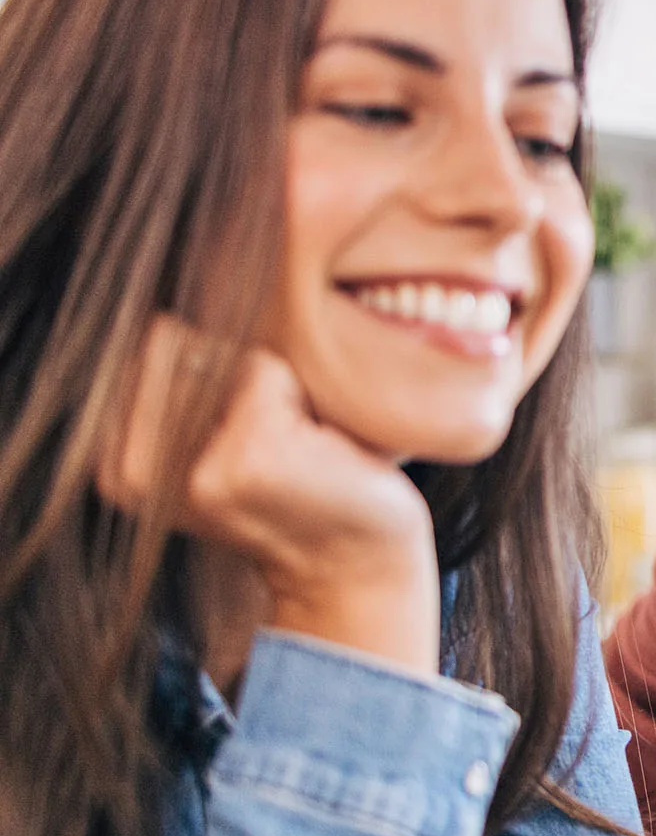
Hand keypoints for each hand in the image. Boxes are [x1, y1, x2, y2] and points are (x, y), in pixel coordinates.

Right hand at [97, 317, 439, 674]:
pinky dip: (300, 390)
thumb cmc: (306, 480)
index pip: (149, 338)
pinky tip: (312, 449)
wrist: (356, 562)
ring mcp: (190, 468)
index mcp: (118, 461)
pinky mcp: (246, 459)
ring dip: (268, 378)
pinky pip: (265, 367)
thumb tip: (194, 273)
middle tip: (273, 436)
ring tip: (289, 441)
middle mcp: (136, 470)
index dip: (213, 361)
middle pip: (174, 337)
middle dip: (236, 367)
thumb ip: (187, 371)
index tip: (243, 424)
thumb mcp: (223, 427)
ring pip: (221, 348)